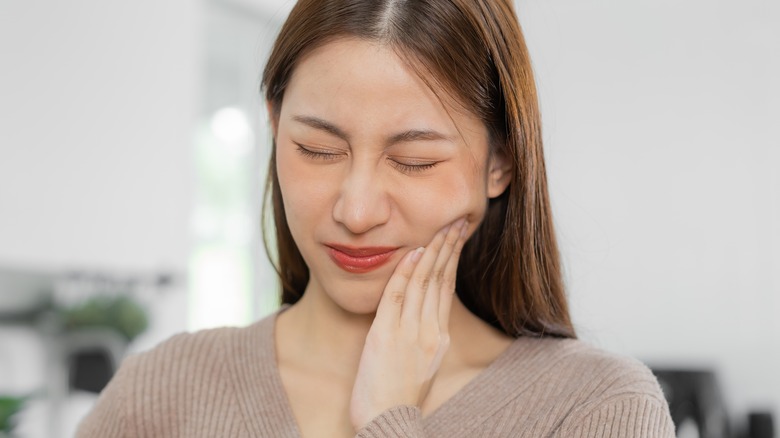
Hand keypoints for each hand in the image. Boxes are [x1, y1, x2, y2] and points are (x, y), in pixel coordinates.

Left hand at [349, 218, 468, 430]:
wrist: (388, 423)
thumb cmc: (397, 398)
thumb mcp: (420, 366)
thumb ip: (422, 338)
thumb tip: (421, 316)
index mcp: (439, 338)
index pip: (447, 289)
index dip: (451, 260)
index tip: (455, 238)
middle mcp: (430, 331)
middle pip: (441, 280)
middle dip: (448, 247)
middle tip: (455, 221)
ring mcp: (410, 332)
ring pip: (424, 283)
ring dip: (432, 251)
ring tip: (441, 227)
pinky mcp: (387, 335)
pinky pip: (398, 296)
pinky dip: (406, 272)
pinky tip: (413, 252)